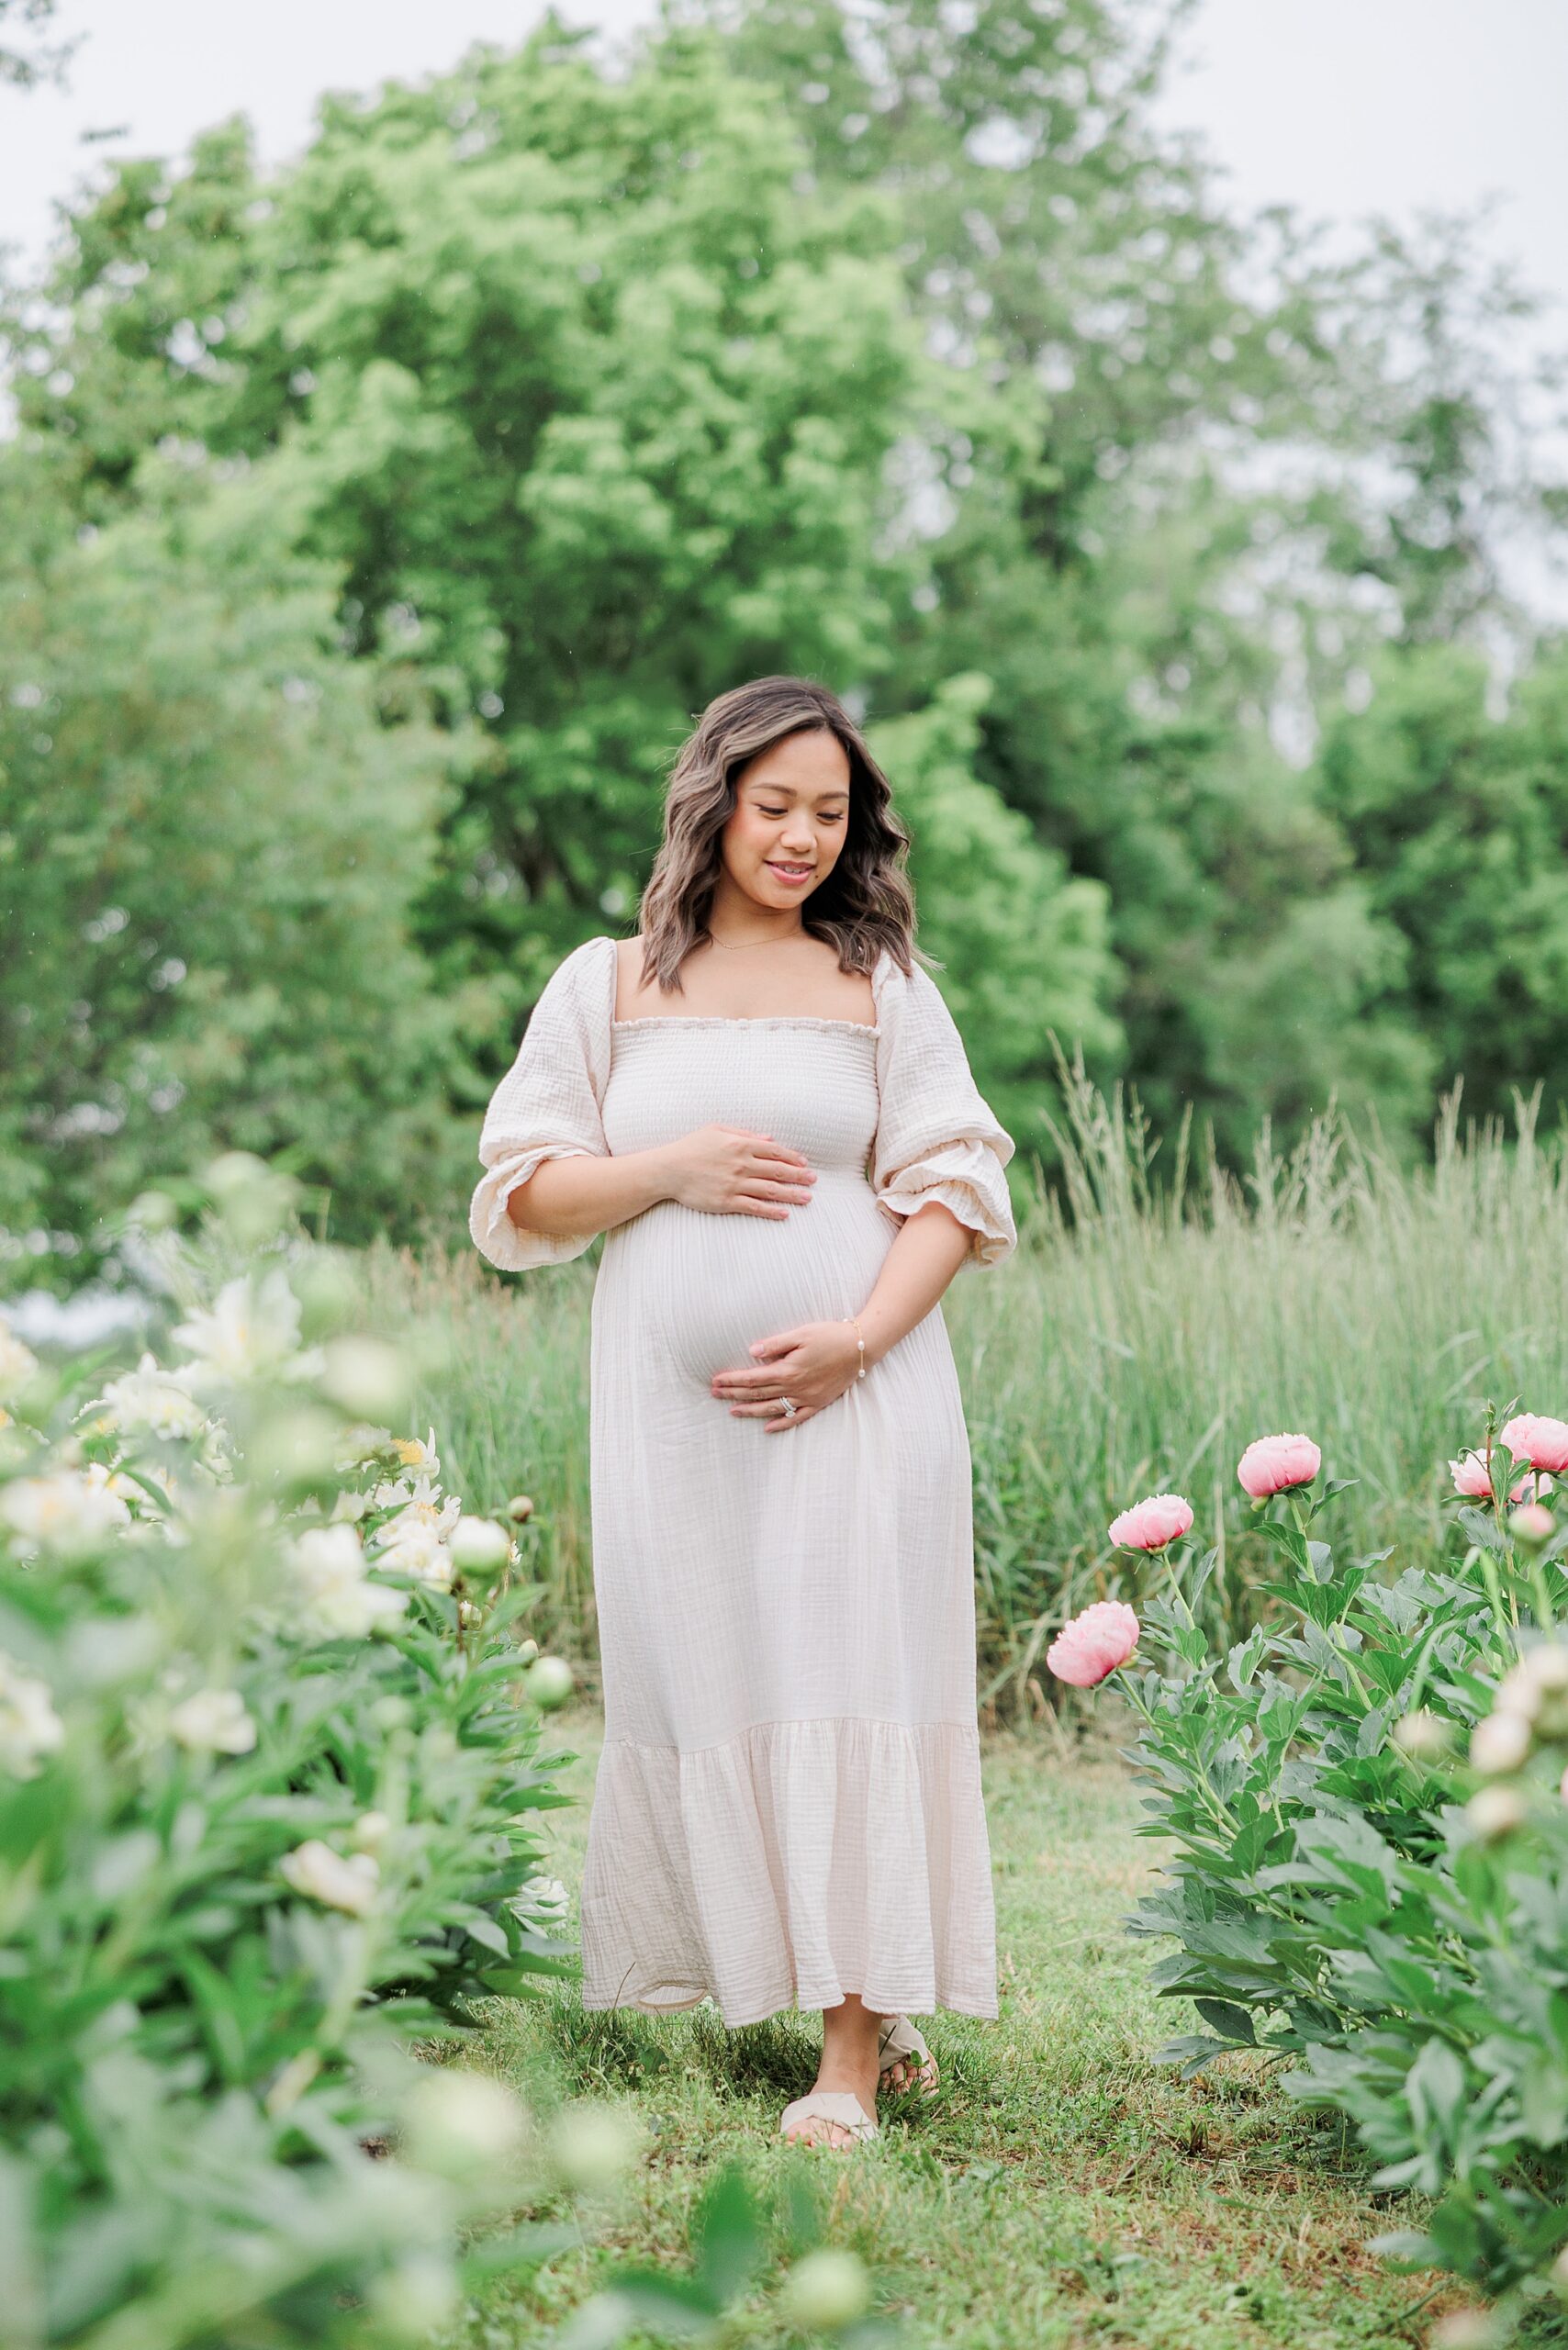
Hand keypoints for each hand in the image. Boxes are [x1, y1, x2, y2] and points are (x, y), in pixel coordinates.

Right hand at [663, 1124, 815, 1219]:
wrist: (668, 1170)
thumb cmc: (690, 1147)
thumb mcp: (716, 1130)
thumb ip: (744, 1133)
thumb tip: (769, 1138)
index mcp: (740, 1144)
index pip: (775, 1151)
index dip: (793, 1158)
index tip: (804, 1164)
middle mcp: (741, 1164)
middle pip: (778, 1170)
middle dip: (799, 1176)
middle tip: (814, 1181)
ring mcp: (735, 1184)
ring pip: (770, 1190)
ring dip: (791, 1194)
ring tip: (807, 1198)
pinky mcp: (726, 1201)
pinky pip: (754, 1207)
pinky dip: (771, 1211)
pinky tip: (784, 1214)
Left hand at [710, 1320, 861, 1432]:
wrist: (861, 1348)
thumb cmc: (830, 1335)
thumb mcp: (801, 1334)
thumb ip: (775, 1344)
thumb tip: (751, 1352)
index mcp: (788, 1370)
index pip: (752, 1378)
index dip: (732, 1380)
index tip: (716, 1381)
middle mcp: (795, 1388)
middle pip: (758, 1393)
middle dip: (734, 1394)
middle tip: (715, 1394)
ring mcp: (807, 1398)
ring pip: (772, 1408)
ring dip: (750, 1410)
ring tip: (733, 1411)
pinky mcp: (818, 1403)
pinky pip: (796, 1417)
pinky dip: (781, 1424)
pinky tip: (767, 1428)